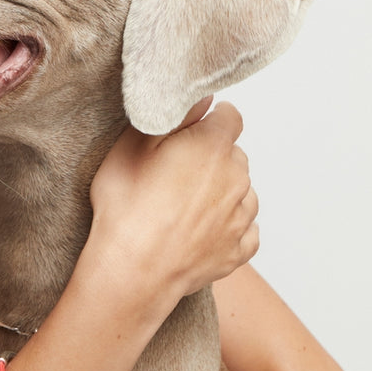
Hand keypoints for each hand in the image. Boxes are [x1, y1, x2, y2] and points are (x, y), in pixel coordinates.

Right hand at [88, 100, 258, 302]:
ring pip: (242, 192)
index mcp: (213, 147)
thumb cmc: (127, 210)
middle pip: (234, 155)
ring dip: (222, 193)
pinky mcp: (238, 250)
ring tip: (185, 207)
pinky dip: (229, 229)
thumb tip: (201, 98)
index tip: (191, 132)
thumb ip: (172, 116)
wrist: (132, 272)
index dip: (210, 120)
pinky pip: (244, 231)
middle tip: (176, 174)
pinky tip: (202, 232)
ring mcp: (240, 217)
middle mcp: (236, 179)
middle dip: (212, 158)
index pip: (230, 116)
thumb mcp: (132, 147)